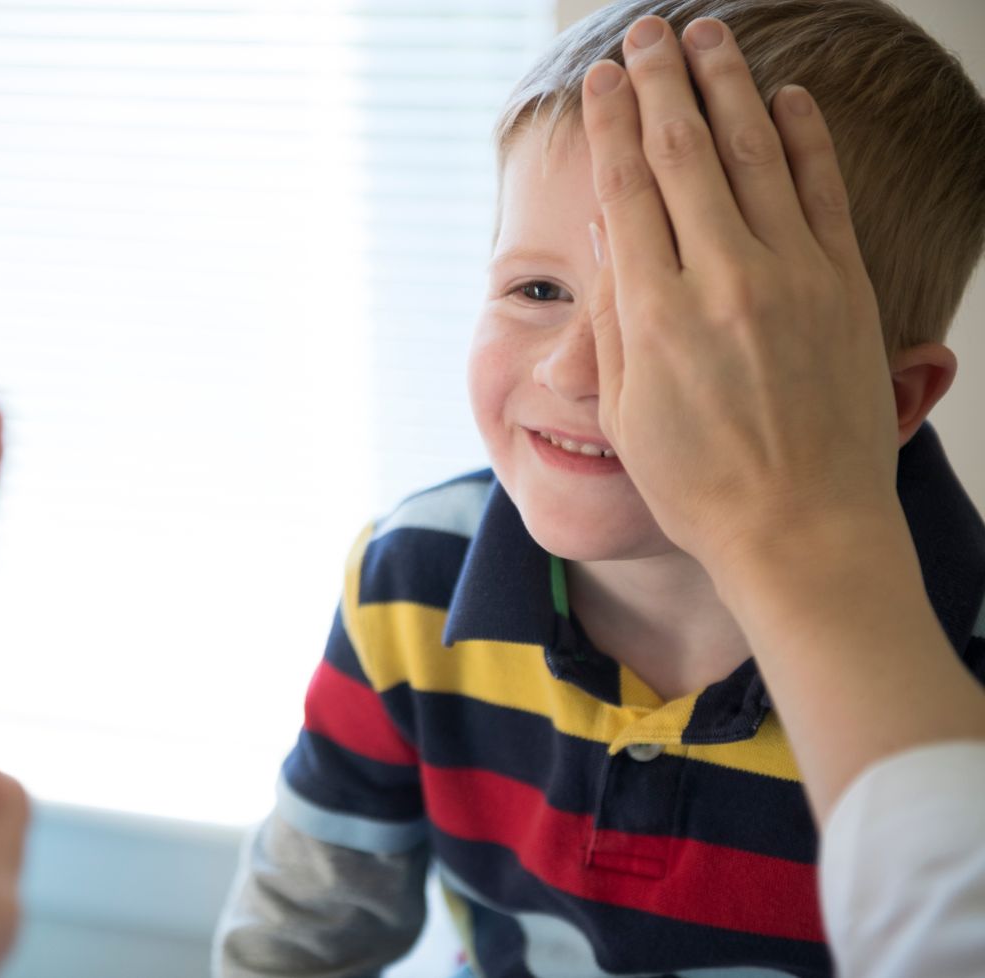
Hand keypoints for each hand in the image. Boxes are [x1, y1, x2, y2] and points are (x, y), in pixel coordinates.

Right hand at [581, 15, 902, 582]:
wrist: (802, 530)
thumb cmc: (700, 484)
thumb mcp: (626, 408)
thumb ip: (612, 317)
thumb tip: (610, 230)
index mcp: (654, 314)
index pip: (628, 189)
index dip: (612, 124)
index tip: (602, 78)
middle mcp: (721, 281)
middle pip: (686, 153)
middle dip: (661, 82)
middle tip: (647, 32)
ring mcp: (790, 277)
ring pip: (754, 154)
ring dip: (729, 86)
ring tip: (709, 36)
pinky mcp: (842, 286)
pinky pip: (822, 191)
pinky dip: (804, 138)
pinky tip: (788, 98)